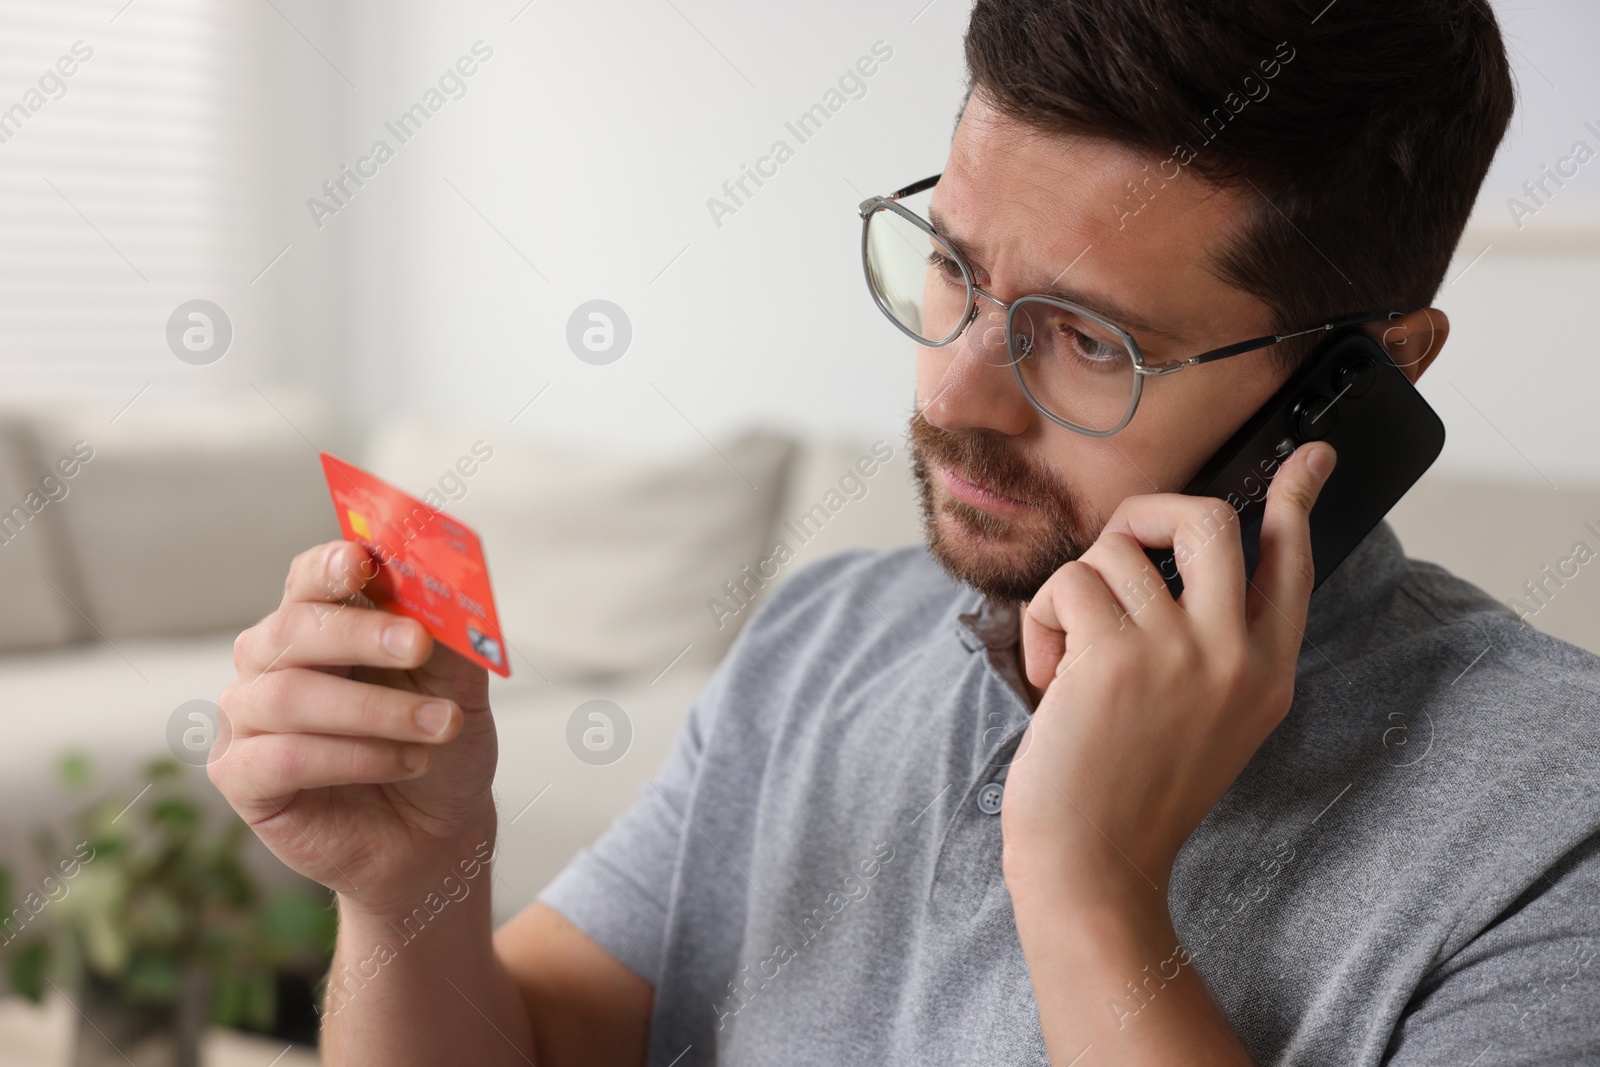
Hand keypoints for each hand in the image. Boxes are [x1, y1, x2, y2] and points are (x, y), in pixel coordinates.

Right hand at [210, 540, 498, 916]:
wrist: (436, 831)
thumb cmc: (437, 745)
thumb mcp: (458, 685)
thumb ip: (447, 635)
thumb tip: (446, 585)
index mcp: (320, 624)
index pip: (308, 580)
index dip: (329, 567)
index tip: (362, 562)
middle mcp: (270, 663)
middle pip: (293, 629)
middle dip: (362, 634)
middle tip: (419, 645)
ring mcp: (247, 719)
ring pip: (290, 695)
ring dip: (376, 710)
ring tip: (439, 726)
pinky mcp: (240, 776)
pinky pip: (282, 757)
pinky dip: (353, 757)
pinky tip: (404, 763)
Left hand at [1000, 441, 1335, 902]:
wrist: (1092, 866)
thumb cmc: (1128, 793)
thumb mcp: (1207, 721)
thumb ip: (1211, 648)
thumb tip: (1168, 568)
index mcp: (1268, 672)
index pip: (1292, 563)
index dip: (1296, 501)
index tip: (1310, 457)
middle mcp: (1237, 655)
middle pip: (1209, 519)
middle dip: (1144, 517)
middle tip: (1114, 551)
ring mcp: (1182, 652)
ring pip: (1116, 549)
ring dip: (1073, 593)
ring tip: (1065, 659)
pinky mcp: (1118, 655)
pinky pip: (1072, 580)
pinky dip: (1044, 619)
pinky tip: (1048, 675)